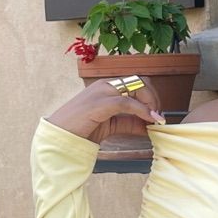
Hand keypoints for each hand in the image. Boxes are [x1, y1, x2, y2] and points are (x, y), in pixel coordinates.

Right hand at [44, 77, 165, 142]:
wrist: (60, 137)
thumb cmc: (81, 129)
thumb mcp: (111, 124)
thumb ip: (129, 122)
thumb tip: (149, 126)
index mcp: (107, 87)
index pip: (136, 82)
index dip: (151, 96)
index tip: (156, 114)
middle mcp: (106, 85)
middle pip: (140, 80)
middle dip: (154, 98)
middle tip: (157, 117)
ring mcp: (102, 92)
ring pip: (136, 86)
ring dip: (151, 102)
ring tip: (155, 119)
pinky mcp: (99, 103)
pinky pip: (127, 102)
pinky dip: (142, 110)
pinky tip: (149, 120)